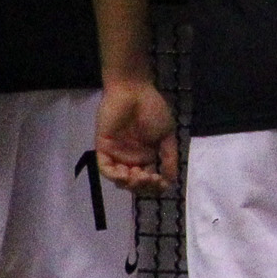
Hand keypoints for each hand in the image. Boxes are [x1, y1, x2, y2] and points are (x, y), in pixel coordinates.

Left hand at [96, 78, 178, 193]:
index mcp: (146, 156)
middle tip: (151, 179)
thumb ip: (169, 156)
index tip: (162, 184)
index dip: (155, 186)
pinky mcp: (103, 148)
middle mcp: (131, 158)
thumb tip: (173, 180)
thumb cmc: (152, 108)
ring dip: (131, 184)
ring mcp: (117, 154)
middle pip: (135, 183)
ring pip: (120, 180)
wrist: (134, 90)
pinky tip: (126, 175)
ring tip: (141, 176)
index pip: (149, 179)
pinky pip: (106, 169)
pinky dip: (115, 176)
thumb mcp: (167, 134)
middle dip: (144, 187)